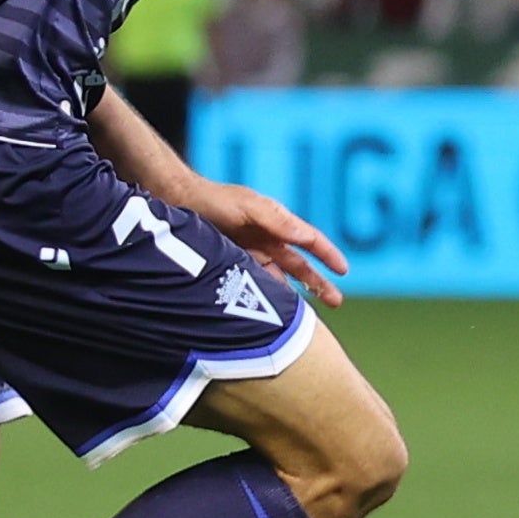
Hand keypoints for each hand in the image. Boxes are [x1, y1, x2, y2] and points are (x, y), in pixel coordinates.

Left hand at [187, 183, 351, 306]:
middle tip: (336, 302)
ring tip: (305, 317)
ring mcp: (250, 254)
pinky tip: (270, 315)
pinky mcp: (232, 266)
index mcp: (276, 224)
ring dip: (292, 295)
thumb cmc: (213, 199)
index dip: (328, 255)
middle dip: (319, 283)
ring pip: (279, 279)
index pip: (310, 241)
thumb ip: (277, 220)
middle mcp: (267, 240)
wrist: (174, 201)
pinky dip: (265, 298)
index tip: (344, 271)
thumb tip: (308, 236)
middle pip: (300, 266)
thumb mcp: (248, 206)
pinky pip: (254, 285)